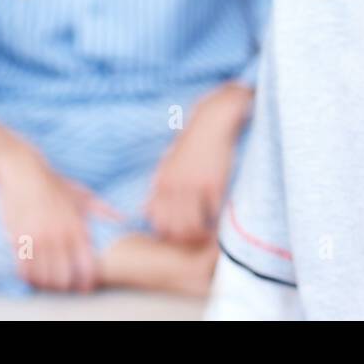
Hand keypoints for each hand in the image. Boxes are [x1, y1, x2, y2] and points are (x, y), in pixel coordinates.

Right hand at [0, 127, 120, 292]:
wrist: (22, 169)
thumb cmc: (53, 182)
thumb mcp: (80, 194)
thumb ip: (102, 209)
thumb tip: (124, 219)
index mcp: (76, 226)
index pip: (86, 265)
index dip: (86, 281)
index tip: (84, 287)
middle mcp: (58, 235)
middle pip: (63, 277)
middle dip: (64, 285)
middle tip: (62, 284)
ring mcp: (37, 237)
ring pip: (43, 276)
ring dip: (45, 282)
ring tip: (46, 280)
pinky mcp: (17, 237)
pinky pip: (23, 268)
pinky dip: (27, 275)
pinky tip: (30, 272)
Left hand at [146, 84, 251, 243]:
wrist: (212, 123)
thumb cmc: (192, 145)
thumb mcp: (168, 164)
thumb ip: (159, 189)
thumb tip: (144, 211)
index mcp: (161, 182)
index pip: (157, 221)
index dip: (167, 233)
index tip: (179, 236)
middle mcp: (174, 187)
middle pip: (173, 228)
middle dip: (184, 239)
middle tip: (196, 240)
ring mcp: (193, 187)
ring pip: (191, 226)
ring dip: (200, 235)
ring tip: (208, 234)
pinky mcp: (213, 186)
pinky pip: (212, 214)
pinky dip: (215, 221)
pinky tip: (219, 219)